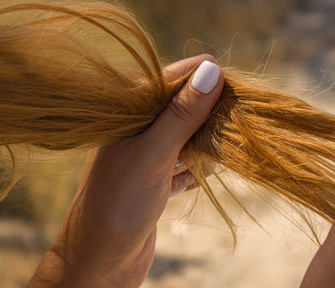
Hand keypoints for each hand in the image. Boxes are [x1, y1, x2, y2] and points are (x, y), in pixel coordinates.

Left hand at [29, 54, 223, 286]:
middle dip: (209, 114)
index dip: (202, 77)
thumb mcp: (153, 154)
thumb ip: (181, 114)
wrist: (99, 263)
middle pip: (183, 108)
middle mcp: (137, 130)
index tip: (235, 83)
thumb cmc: (118, 204)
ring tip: (220, 152)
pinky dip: (196, 169)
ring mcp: (147, 156)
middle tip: (234, 121)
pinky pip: (184, 164)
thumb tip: (212, 70)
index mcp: (127, 113)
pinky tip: (200, 177)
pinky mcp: (156, 180)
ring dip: (205, 144)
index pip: (171, 80)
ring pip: (187, 137)